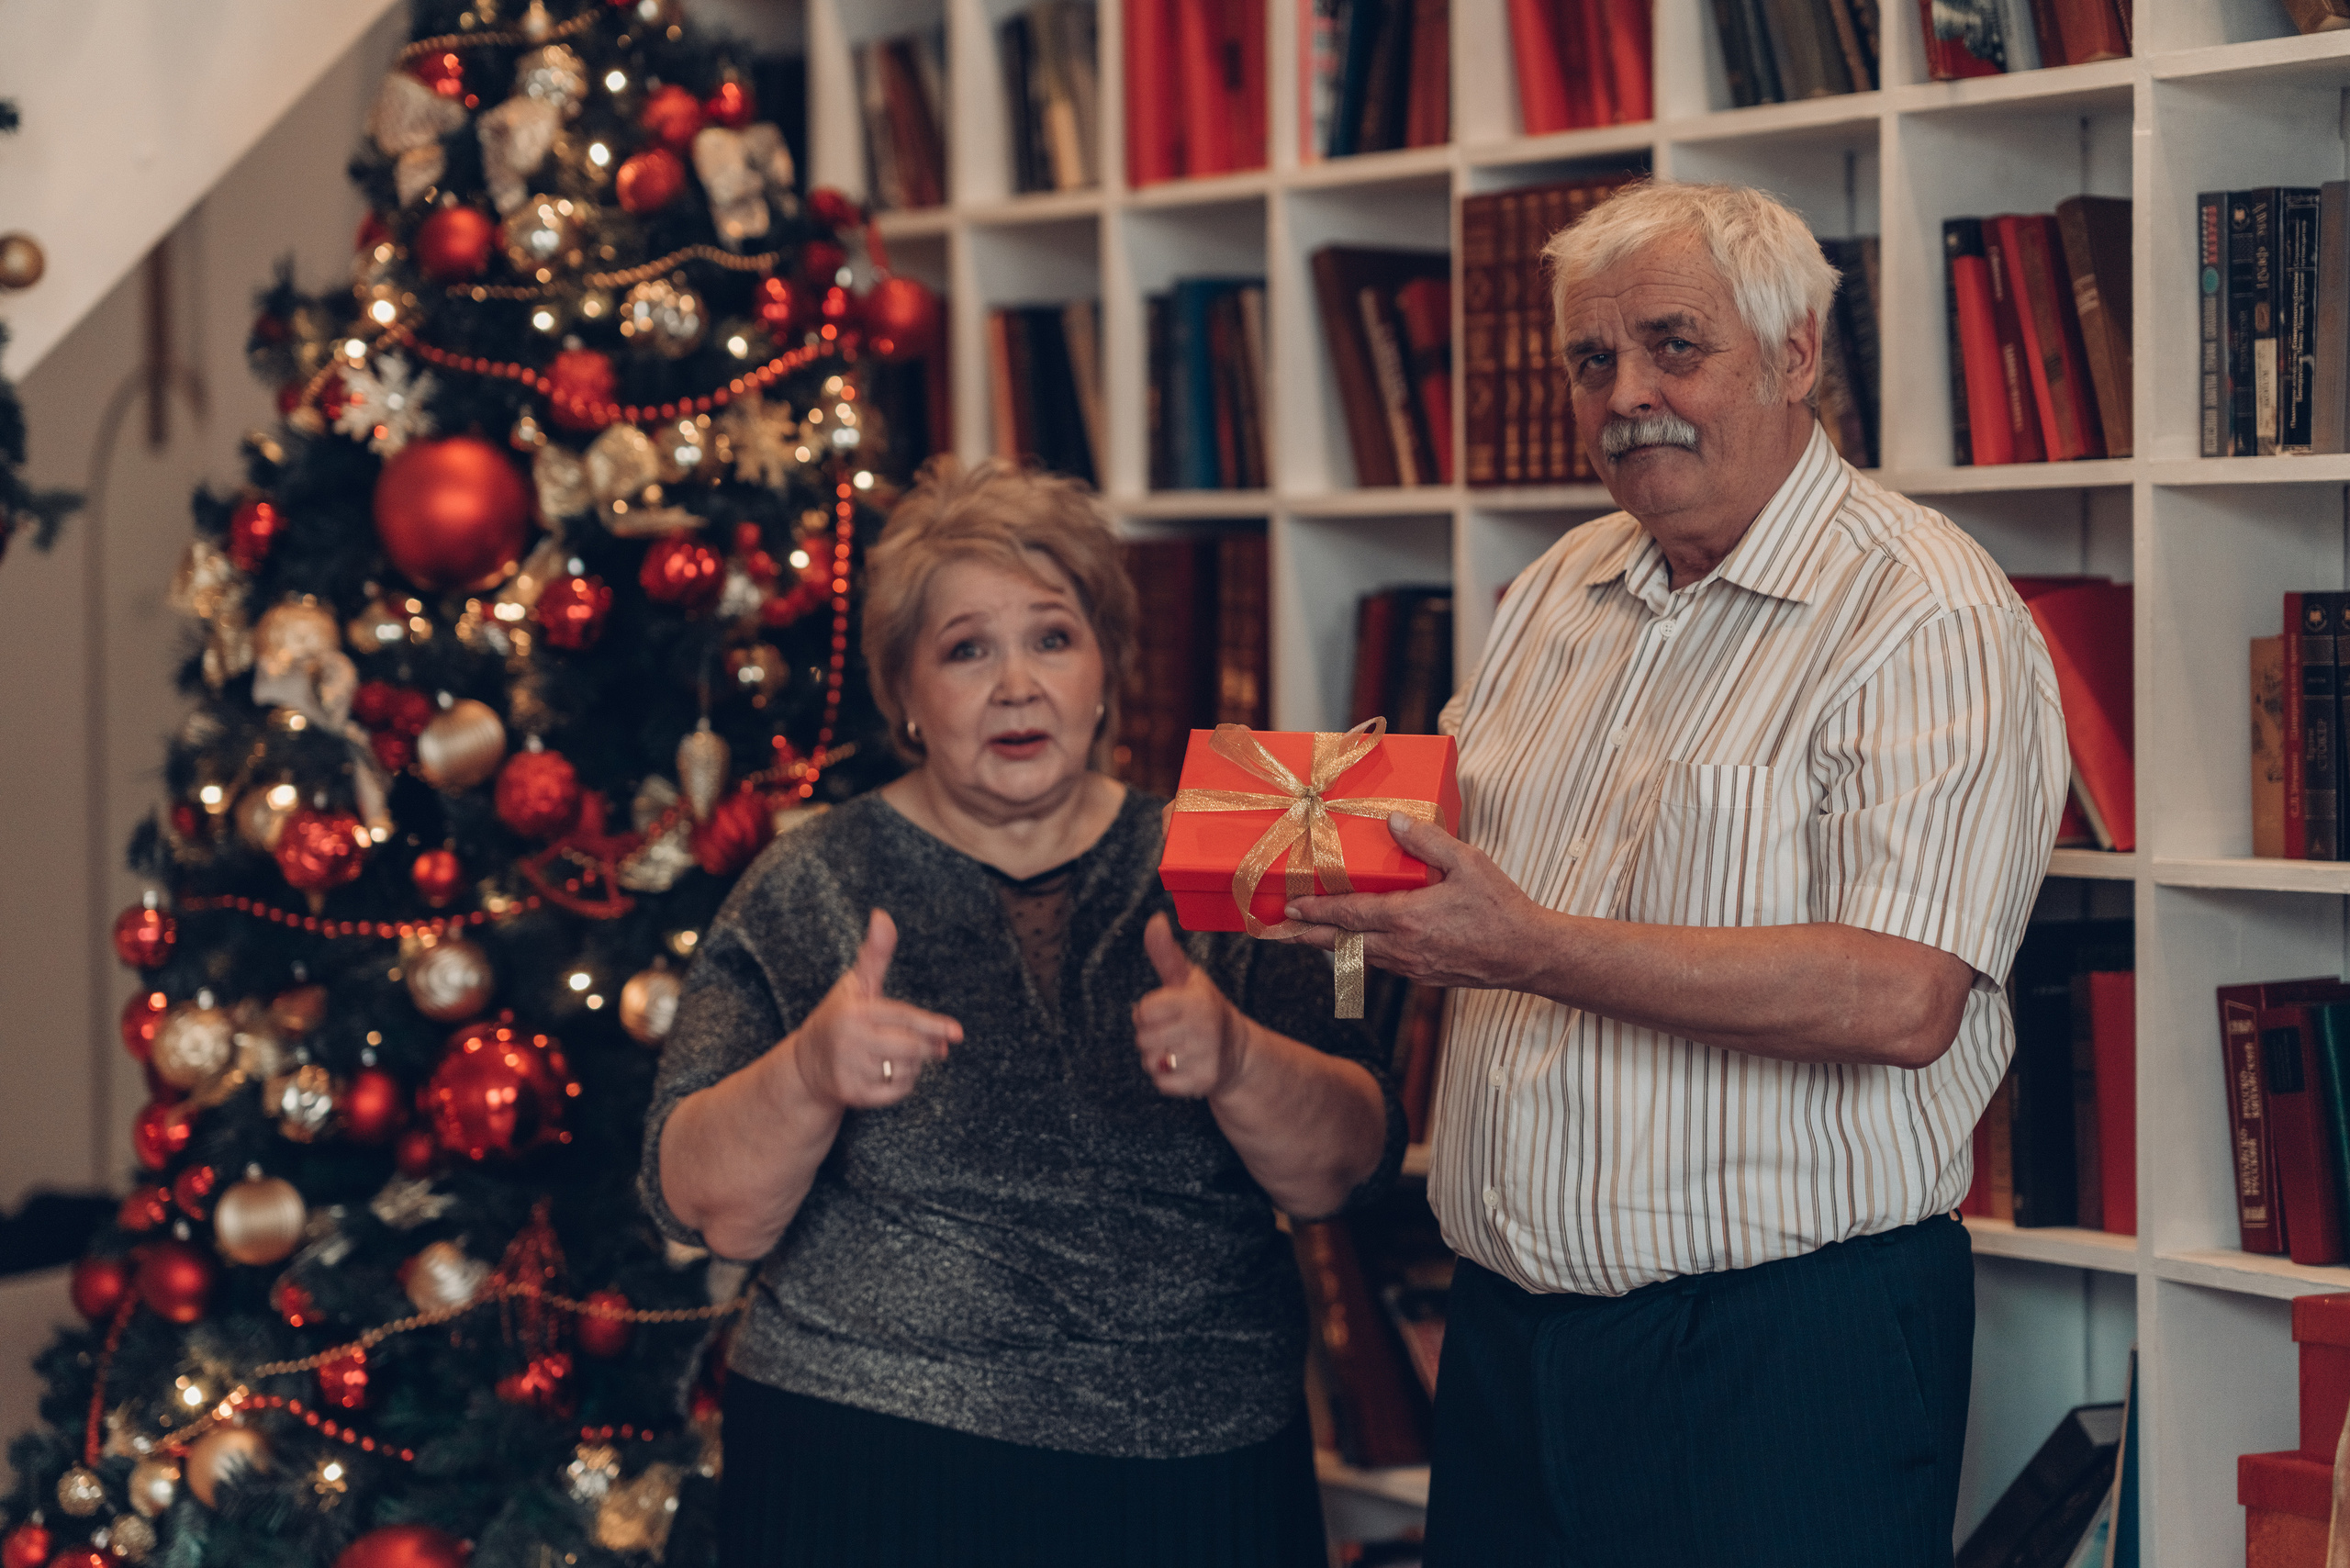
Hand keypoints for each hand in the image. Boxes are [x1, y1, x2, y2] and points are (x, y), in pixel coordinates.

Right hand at [786, 909, 963, 1110]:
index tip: (957, 1032)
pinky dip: (902, 1084)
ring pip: (906, 1071)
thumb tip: (882, 915)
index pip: (903, 1018)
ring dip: (914, 1065)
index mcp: (852, 1012)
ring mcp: (848, 1071)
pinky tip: (890, 1072)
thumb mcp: (856, 984)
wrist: (806, 1063)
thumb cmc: (839, 1017)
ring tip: (900, 1055)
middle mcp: (848, 1042)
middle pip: (909, 1048)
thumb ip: (875, 953)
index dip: (932, 1025)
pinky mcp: (852, 1095)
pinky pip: (896, 1092)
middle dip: (928, 1047)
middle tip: (937, 1046)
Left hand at [1134, 913, 1250, 1099]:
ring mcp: (1206, 1057)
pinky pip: (1161, 1084)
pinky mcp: (1204, 1082)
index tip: (1165, 1011)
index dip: (1147, 1012)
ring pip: (1150, 1062)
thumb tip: (1154, 919)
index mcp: (1197, 1001)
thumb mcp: (1187, 978)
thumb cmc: (1203, 1009)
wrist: (1236, 1051)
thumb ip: (1165, 952)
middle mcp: (1204, 1028)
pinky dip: (1167, 1079)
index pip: (1143, 1011)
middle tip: (1173, 1031)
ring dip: (1157, 1058)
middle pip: (1143, 1039)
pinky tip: (1183, 1066)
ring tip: (1178, 1048)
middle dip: (1151, 1036)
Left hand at [1282, 814, 1550, 990]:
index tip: (1289, 906)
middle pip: (1340, 944)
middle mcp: (1402, 948)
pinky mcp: (1423, 976)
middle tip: (1275, 933)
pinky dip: (1359, 953)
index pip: (1348, 915)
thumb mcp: (1468, 863)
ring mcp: (1411, 966)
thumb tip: (1391, 820)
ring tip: (1305, 934)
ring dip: (1330, 945)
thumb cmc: (1501, 908)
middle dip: (1305, 937)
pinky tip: (1355, 943)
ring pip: (1358, 957)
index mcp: (1408, 918)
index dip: (1315, 911)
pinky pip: (1381, 964)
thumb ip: (1427, 841)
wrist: (1528, 955)